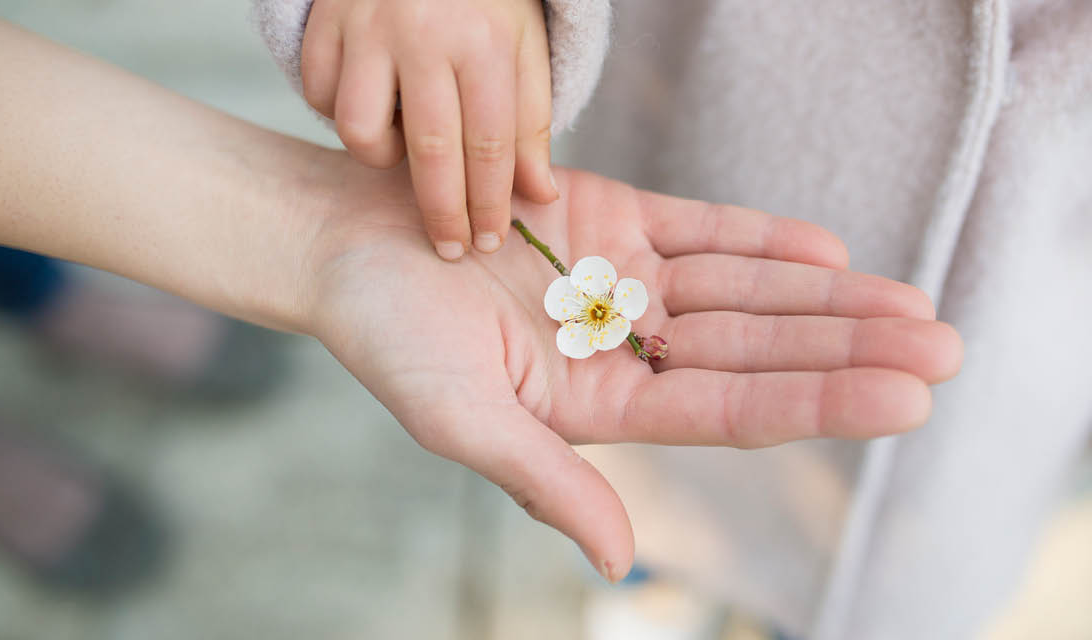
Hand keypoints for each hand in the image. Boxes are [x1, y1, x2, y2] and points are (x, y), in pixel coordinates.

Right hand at [300, 0, 557, 260]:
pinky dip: (340, 114)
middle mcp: (422, 33)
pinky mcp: (324, 23)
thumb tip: (539, 197)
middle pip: (430, 150)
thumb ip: (530, 121)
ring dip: (381, 156)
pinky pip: (320, 97)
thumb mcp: (521, 46)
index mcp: (483, 40)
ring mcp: (366, 27)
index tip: (487, 242)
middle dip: (441, 212)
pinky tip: (368, 105)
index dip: (488, 202)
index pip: (490, 143)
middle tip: (448, 249)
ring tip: (401, 145)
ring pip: (360, 130)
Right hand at [304, 164, 963, 581]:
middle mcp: (624, 348)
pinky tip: (827, 253)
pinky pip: (701, 230)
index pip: (728, 410)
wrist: (347, 244)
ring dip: (825, 297)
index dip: (817, 403)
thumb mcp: (463, 421)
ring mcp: (621, 281)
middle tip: (944, 346)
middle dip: (847, 350)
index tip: (905, 398)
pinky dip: (760, 240)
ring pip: (744, 292)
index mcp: (599, 408)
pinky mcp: (612, 217)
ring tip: (910, 302)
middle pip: (756, 352)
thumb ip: (547, 484)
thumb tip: (620, 563)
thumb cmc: (388, 337)